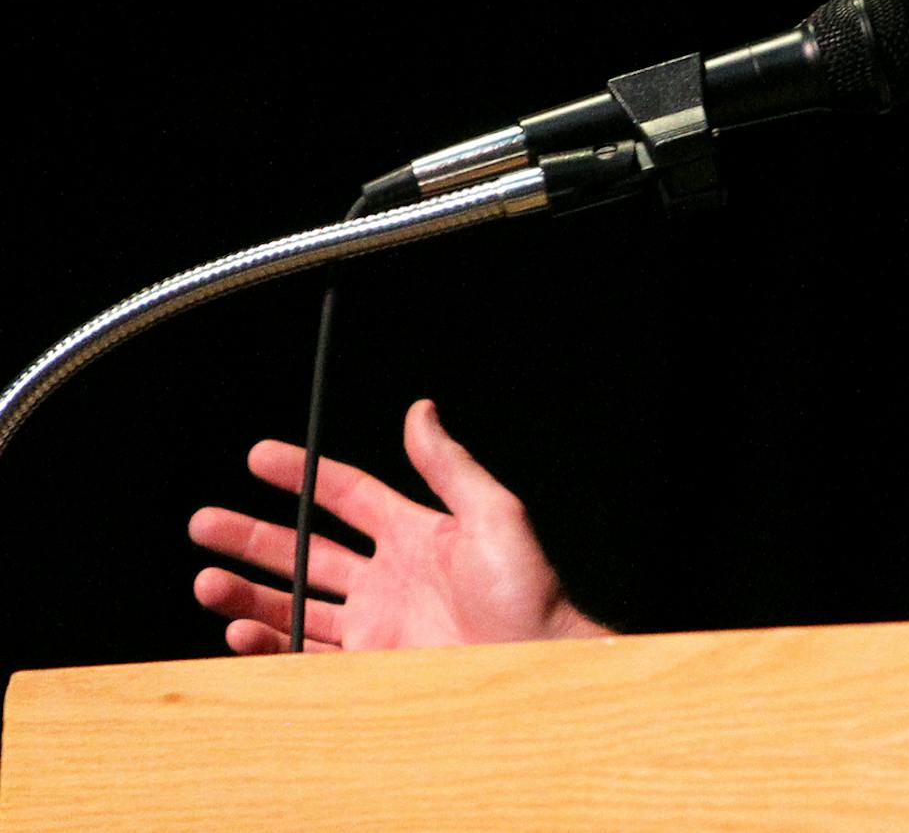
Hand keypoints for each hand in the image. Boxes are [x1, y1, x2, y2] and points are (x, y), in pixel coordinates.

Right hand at [190, 398, 610, 652]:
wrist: (535, 665)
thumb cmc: (526, 591)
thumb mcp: (493, 513)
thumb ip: (447, 465)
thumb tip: (420, 410)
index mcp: (415, 534)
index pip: (347, 496)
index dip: (302, 476)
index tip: (257, 456)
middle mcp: (388, 578)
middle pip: (305, 551)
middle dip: (252, 538)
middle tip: (203, 523)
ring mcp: (376, 625)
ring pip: (295, 605)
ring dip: (248, 594)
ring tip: (206, 581)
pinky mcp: (370, 668)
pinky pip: (305, 655)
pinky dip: (270, 644)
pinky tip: (242, 632)